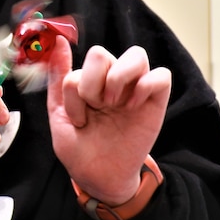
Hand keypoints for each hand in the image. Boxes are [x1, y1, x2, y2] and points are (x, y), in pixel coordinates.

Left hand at [47, 37, 170, 205]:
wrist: (98, 177)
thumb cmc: (79, 147)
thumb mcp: (58, 113)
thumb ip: (58, 77)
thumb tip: (59, 41)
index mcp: (89, 79)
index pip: (71, 65)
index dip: (74, 90)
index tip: (78, 118)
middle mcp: (112, 79)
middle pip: (100, 53)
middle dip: (90, 84)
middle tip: (96, 108)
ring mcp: (134, 89)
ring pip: (136, 55)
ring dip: (117, 79)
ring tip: (113, 104)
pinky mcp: (156, 102)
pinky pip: (161, 75)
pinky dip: (145, 87)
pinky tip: (133, 107)